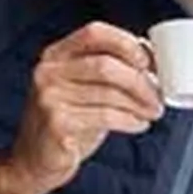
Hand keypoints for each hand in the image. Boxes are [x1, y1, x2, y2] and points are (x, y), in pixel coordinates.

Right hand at [0, 23, 163, 193]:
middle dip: (140, 81)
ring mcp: (50, 97)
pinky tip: (139, 124)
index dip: (125, 42)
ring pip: (109, 93)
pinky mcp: (58, 123)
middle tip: (158, 96)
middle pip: (106, 65)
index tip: (147, 60)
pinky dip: (130, 120)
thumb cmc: (66, 123)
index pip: (94, 32)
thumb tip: (149, 58)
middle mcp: (49, 71)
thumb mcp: (81, 89)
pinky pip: (106, 117)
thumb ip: (105, 72)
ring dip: (140, 104)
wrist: (34, 160)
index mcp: (56, 55)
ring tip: (153, 112)